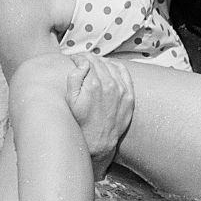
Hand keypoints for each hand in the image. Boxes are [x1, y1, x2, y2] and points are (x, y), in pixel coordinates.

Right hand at [66, 55, 134, 178]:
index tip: (74, 60)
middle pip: (98, 61)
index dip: (78, 58)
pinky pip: (123, 72)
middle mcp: (110, 84)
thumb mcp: (70, 102)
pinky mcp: (129, 95)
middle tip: (81, 62)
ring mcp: (121, 90)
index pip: (87, 60)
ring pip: (111, 65)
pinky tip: (109, 68)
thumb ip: (74, 78)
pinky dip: (115, 66)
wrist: (98, 142)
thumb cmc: (82, 122)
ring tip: (93, 66)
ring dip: (101, 62)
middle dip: (88, 59)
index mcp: (94, 84)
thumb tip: (82, 63)